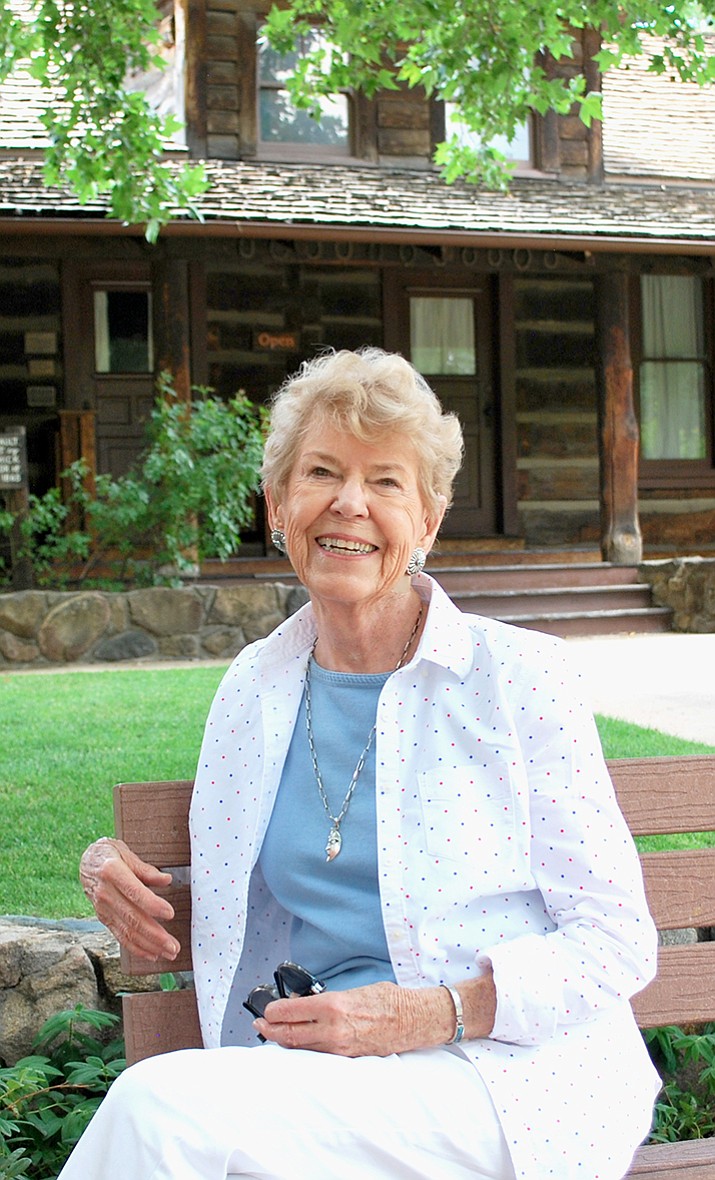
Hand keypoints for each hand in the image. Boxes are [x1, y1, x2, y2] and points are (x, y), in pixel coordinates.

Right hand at [79, 837, 178, 960]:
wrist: (86, 863)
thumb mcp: (127, 853)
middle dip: (155, 935)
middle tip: (174, 945)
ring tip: (169, 952)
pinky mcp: (104, 919)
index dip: (152, 905)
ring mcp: (103, 909)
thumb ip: (146, 870)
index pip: (134, 892)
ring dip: (150, 945)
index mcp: (112, 872)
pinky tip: (152, 954)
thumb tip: (167, 880)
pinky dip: (136, 948)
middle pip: (132, 918)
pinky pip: (120, 936)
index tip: (170, 913)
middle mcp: (106, 893)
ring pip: (127, 931)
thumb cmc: (110, 855)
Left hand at [254, 980, 456, 1056]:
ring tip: (273, 1035)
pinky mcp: (348, 1058)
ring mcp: (340, 1047)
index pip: (292, 1012)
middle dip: (270, 1031)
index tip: (266, 1010)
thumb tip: (309, 1005)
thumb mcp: (354, 991)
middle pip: (291, 1035)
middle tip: (259, 1025)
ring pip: (302, 1049)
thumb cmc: (388, 1000)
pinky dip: (305, 1050)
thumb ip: (330, 1000)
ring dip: (285, 1042)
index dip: (273, 1013)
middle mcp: (333, 1029)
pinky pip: (319, 1055)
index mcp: (334, 1006)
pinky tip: (299, 1045)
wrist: (414, 1020)